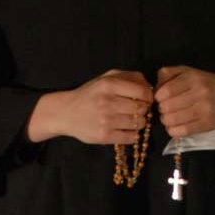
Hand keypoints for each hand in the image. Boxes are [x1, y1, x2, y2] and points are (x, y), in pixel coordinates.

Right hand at [27, 68, 152, 144]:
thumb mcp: (106, 78)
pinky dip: (133, 135)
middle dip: (144, 110)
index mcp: (109, 85)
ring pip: (139, 123)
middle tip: (138, 110)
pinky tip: (126, 130)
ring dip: (139, 123)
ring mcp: (106, 120)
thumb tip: (149, 86)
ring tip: (131, 120)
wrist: (66, 112)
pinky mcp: (104, 136)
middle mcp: (108, 102)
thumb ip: (129, 76)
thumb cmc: (90, 94)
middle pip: (142, 108)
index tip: (145, 99)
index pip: (142, 91)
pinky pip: (131, 137)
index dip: (148, 96)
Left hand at [154, 65, 214, 137]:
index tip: (160, 98)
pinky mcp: (207, 124)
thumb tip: (154, 88)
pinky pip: (182, 131)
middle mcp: (200, 93)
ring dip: (166, 120)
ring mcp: (205, 110)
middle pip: (167, 107)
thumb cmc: (207, 83)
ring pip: (172, 120)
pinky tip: (175, 126)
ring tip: (170, 117)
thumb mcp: (189, 71)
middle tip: (166, 109)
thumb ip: (170, 73)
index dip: (158, 97)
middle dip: (162, 109)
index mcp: (194, 78)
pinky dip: (173, 130)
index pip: (166, 91)